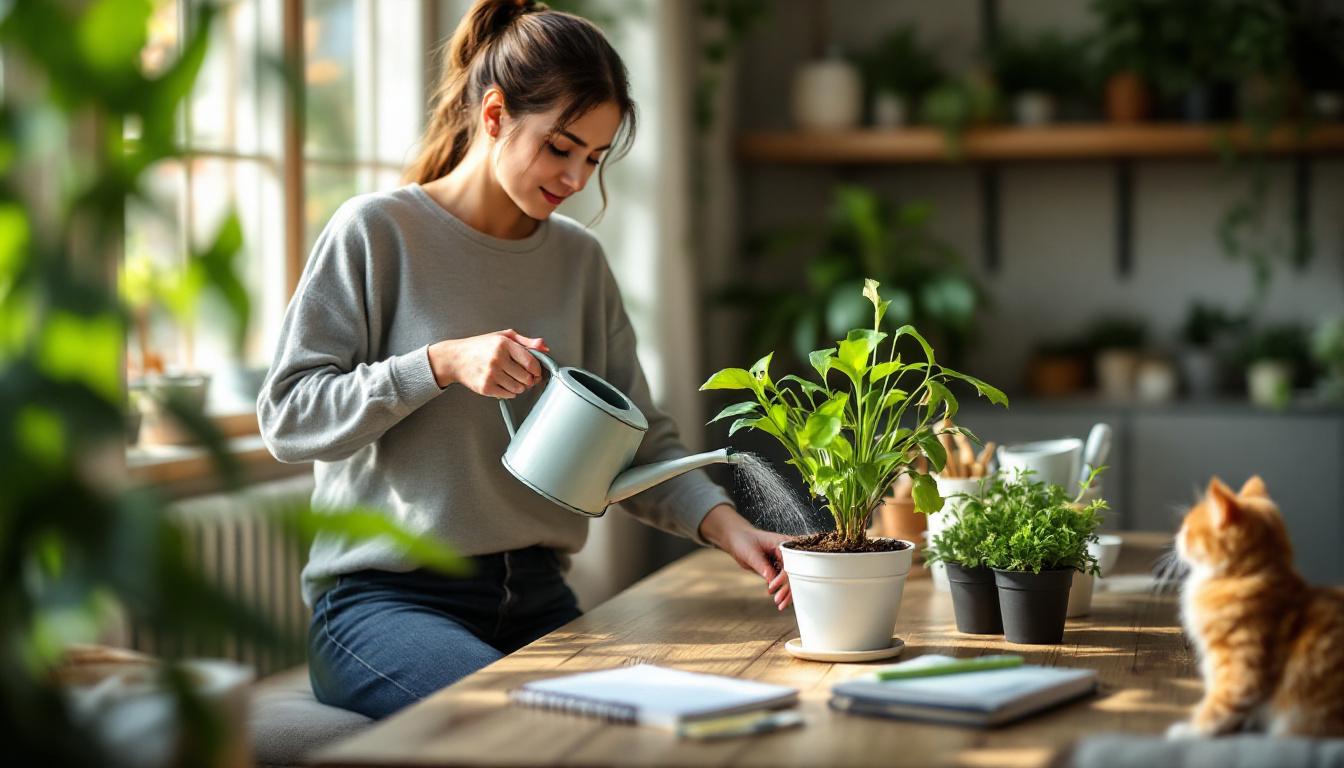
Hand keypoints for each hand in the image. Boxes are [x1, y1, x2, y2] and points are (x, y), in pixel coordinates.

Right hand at [428, 329, 548, 396]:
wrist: (455, 358)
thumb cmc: (479, 346)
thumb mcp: (502, 336)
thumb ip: (525, 341)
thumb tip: (544, 347)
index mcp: (504, 344)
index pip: (531, 362)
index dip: (537, 370)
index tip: (536, 372)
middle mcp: (497, 358)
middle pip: (526, 378)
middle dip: (529, 380)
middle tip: (524, 377)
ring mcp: (491, 374)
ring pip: (518, 388)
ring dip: (519, 386)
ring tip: (512, 379)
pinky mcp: (485, 387)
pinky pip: (508, 395)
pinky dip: (509, 392)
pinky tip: (503, 383)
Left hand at [698, 504, 792, 609]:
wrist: (737, 540)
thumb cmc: (743, 541)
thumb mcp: (751, 553)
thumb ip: (761, 565)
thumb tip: (771, 579)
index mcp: (783, 544)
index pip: (790, 562)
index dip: (784, 576)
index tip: (773, 586)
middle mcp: (787, 552)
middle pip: (793, 572)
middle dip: (788, 588)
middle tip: (779, 601)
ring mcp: (783, 561)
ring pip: (790, 579)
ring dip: (786, 592)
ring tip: (780, 604)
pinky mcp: (778, 568)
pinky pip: (783, 581)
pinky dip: (781, 590)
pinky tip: (777, 599)